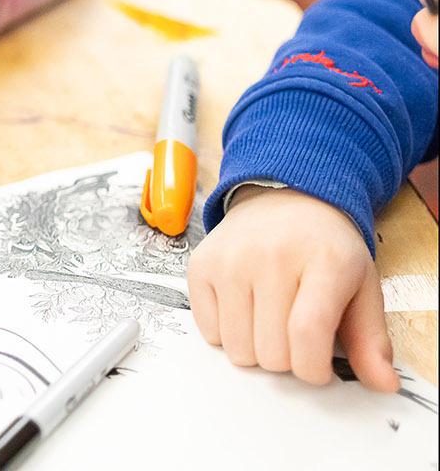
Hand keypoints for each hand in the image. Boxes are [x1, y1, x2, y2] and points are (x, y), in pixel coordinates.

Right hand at [187, 186, 397, 391]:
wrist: (285, 200)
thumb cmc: (325, 248)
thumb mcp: (362, 287)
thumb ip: (371, 341)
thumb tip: (383, 384)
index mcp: (325, 261)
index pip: (308, 332)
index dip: (312, 367)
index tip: (318, 369)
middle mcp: (272, 256)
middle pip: (272, 350)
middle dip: (287, 359)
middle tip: (295, 336)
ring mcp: (230, 260)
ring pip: (238, 348)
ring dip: (257, 350)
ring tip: (270, 324)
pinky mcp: (200, 266)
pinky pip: (209, 333)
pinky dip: (228, 335)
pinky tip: (246, 311)